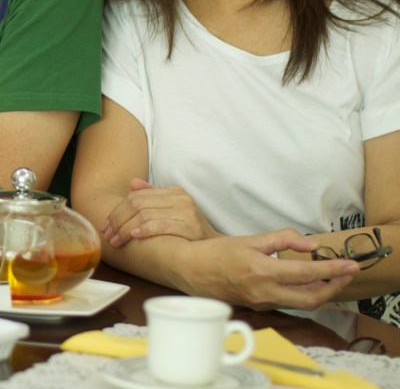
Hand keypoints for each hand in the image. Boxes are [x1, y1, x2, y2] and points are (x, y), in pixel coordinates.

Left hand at [101, 178, 219, 246]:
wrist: (215, 247)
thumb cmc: (188, 230)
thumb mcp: (170, 210)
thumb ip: (151, 196)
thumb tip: (131, 183)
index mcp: (173, 192)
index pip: (136, 197)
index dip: (117, 211)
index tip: (105, 226)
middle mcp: (180, 198)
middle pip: (137, 204)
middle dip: (118, 220)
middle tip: (108, 235)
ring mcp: (186, 211)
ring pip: (145, 215)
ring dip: (126, 229)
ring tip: (116, 241)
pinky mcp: (190, 226)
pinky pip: (160, 225)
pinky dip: (144, 230)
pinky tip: (133, 236)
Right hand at [176, 229, 359, 309]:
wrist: (192, 271)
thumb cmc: (217, 252)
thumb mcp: (250, 239)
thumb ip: (282, 239)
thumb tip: (310, 244)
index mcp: (262, 271)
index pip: (307, 273)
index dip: (333, 269)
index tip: (351, 265)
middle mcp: (265, 292)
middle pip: (312, 298)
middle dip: (334, 287)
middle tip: (347, 272)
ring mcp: (263, 302)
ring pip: (302, 303)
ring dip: (322, 292)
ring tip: (333, 277)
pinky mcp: (260, 306)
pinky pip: (289, 302)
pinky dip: (305, 293)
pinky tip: (309, 282)